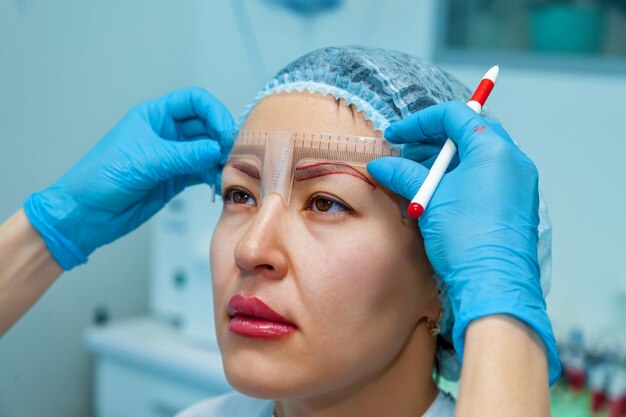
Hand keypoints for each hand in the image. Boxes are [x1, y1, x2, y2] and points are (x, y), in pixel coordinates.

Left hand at [24, 87, 234, 269]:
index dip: (213, 112)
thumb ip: (184, 155)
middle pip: (205, 125)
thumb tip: (216, 149)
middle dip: (221, 137)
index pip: (193, 101)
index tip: (224, 131)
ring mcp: (172, 156)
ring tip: (228, 171)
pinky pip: (203, 172)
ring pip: (207, 150)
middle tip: (232, 153)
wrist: (87, 213)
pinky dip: (214, 176)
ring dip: (220, 159)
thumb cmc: (101, 178)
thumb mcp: (145, 161)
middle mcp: (166, 133)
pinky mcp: (175, 178)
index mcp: (154, 116)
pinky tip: (219, 183)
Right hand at [367, 101, 559, 384]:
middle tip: (404, 154)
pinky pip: (483, 179)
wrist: (494, 286)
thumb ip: (404, 174)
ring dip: (442, 161)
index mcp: (494, 150)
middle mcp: (511, 161)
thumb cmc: (467, 239)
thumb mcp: (429, 199)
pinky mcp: (512, 206)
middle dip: (431, 141)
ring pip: (474, 158)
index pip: (456, 115)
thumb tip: (381, 165)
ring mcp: (516, 184)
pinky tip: (434, 195)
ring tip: (414, 176)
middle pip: (468, 133)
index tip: (396, 135)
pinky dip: (457, 179)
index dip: (420, 122)